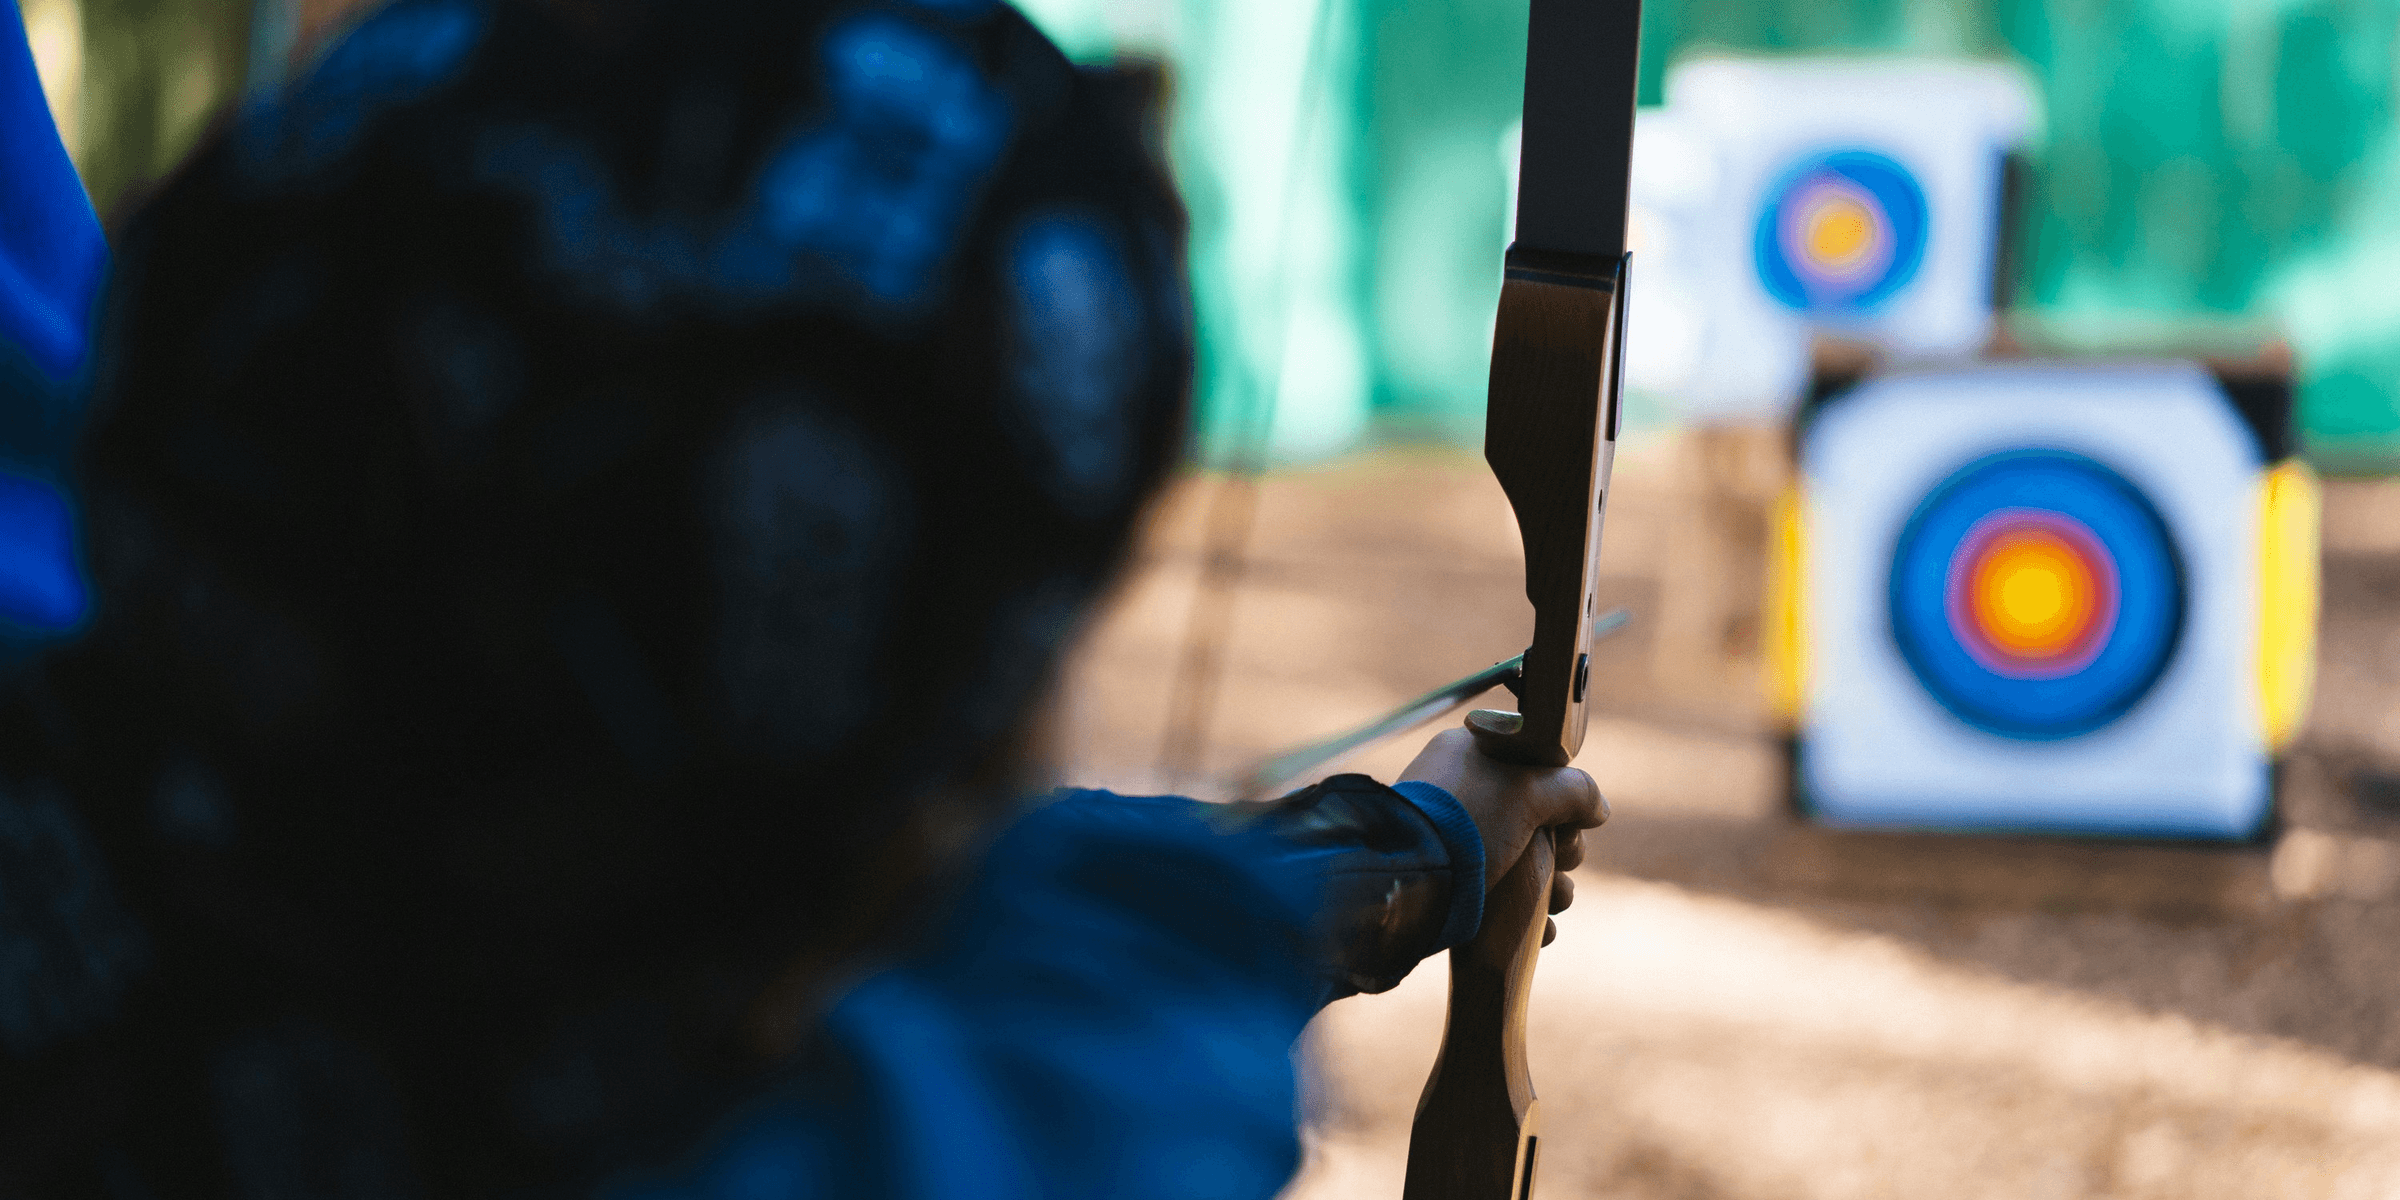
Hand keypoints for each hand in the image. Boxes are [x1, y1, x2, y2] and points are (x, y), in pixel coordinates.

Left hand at [1397, 711, 1605, 944]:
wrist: (1410, 880)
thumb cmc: (1470, 821)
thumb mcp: (1529, 792)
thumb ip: (1574, 790)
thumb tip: (1598, 808)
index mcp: (1472, 754)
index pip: (1534, 769)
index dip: (1562, 797)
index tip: (1569, 821)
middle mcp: (1462, 791)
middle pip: (1536, 818)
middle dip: (1562, 848)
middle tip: (1561, 860)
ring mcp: (1454, 839)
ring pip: (1523, 861)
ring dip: (1552, 885)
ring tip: (1557, 902)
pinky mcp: (1452, 882)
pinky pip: (1500, 894)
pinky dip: (1525, 913)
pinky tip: (1540, 929)